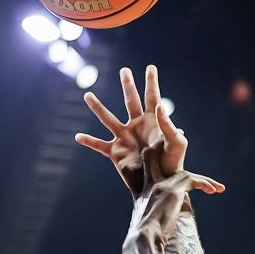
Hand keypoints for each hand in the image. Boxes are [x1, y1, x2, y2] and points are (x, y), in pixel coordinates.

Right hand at [78, 64, 188, 194]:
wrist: (160, 186)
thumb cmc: (173, 166)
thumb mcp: (176, 144)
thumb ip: (168, 125)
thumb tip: (158, 106)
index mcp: (153, 122)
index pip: (152, 97)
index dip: (151, 82)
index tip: (150, 67)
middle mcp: (137, 126)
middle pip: (130, 100)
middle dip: (127, 85)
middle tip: (124, 70)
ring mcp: (125, 138)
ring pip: (107, 118)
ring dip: (97, 107)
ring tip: (87, 95)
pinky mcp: (116, 153)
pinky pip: (99, 145)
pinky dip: (88, 141)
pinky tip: (78, 136)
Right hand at [130, 145, 222, 245]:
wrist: (143, 239)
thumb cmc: (143, 238)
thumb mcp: (146, 226)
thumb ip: (152, 222)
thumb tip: (158, 234)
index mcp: (142, 193)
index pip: (146, 168)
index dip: (152, 156)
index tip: (158, 150)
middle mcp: (150, 185)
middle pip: (155, 156)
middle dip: (165, 144)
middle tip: (180, 131)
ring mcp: (161, 185)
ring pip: (185, 174)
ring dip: (202, 181)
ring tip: (218, 188)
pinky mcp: (173, 189)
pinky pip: (194, 181)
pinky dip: (206, 185)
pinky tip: (216, 192)